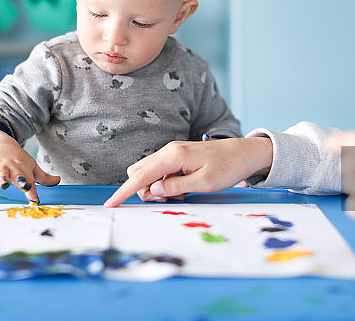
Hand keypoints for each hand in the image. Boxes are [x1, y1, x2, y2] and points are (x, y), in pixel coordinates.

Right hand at [0, 129, 59, 202]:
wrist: (2, 146)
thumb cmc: (19, 161)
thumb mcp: (32, 167)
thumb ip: (43, 177)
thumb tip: (58, 180)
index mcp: (25, 171)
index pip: (30, 183)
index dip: (33, 193)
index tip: (36, 202)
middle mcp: (14, 169)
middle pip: (18, 176)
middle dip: (22, 181)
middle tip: (25, 187)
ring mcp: (1, 167)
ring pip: (2, 174)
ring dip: (3, 179)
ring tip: (4, 185)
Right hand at [104, 137, 272, 206]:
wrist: (244, 152)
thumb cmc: (227, 167)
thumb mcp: (204, 183)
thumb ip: (176, 187)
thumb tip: (154, 190)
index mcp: (173, 156)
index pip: (141, 177)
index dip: (123, 191)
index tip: (110, 204)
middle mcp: (169, 151)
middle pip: (140, 174)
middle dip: (146, 191)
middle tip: (173, 198)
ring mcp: (172, 152)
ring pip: (149, 173)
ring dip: (157, 188)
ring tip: (182, 193)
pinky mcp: (177, 156)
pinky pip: (160, 171)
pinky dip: (165, 183)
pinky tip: (183, 188)